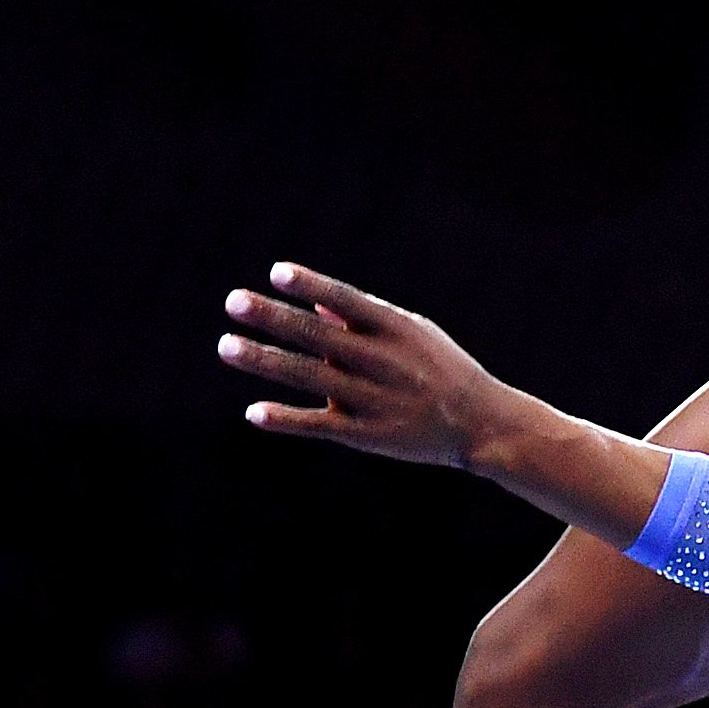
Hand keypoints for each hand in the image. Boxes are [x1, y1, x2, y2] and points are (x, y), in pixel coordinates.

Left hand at [218, 264, 514, 468]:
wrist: (482, 424)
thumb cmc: (441, 369)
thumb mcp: (413, 334)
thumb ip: (364, 321)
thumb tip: (314, 304)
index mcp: (395, 329)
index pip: (347, 300)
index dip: (312, 285)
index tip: (277, 273)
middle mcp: (382, 361)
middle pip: (318, 336)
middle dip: (274, 318)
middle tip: (234, 301)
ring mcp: (373, 399)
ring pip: (309, 377)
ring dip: (265, 360)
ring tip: (226, 346)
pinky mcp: (367, 435)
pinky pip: (320, 425)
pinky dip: (286, 419)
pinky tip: (254, 412)